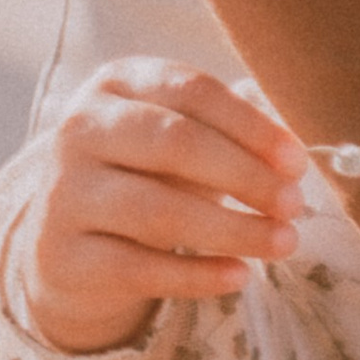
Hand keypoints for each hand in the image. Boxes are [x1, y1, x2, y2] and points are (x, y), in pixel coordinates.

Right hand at [18, 58, 305, 355]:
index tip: (297, 160)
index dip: (250, 125)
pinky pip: (140, 269)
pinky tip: (240, 276)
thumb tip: (296, 154)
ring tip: (284, 242)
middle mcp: (81, 130)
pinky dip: (198, 275)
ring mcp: (65, 194)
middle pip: (175, 144)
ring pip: (159, 211)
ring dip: (232, 229)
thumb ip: (231, 134)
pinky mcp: (62, 257)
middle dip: (245, 175)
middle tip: (294, 204)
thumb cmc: (144, 173)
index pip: (191, 91)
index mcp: (117, 83)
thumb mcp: (178, 139)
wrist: (64, 240)